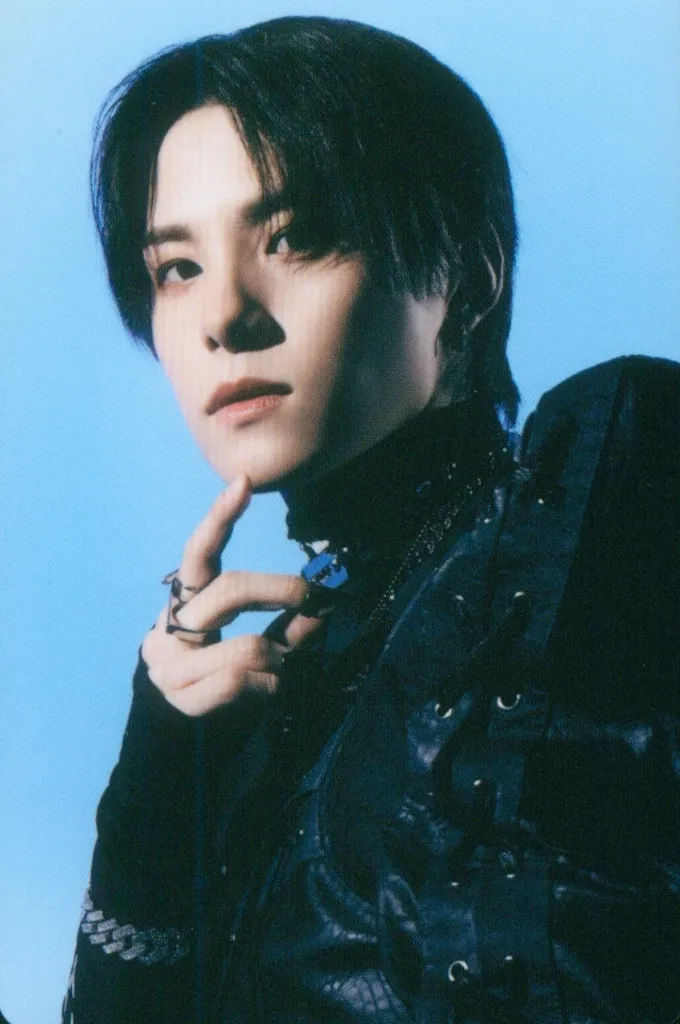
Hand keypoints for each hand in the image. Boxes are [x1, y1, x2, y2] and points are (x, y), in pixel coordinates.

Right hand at [142, 474, 322, 715]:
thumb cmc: (229, 686)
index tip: (245, 482)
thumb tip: (321, 608)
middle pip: (231, 589)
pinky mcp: (181, 696)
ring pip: (248, 646)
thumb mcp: (264, 650)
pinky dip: (271, 688)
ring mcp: (170, 662)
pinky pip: (244, 682)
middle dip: (282, 589)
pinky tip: (269, 694)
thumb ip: (288, 627)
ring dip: (281, 659)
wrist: (188, 748)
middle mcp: (169, 626)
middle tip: (316, 596)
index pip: (199, 553)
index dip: (220, 517)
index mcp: (186, 603)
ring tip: (283, 671)